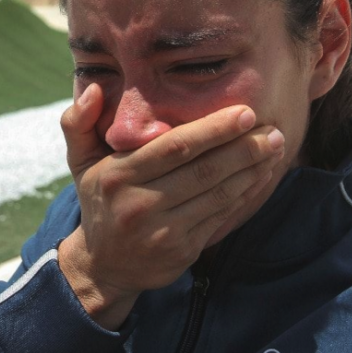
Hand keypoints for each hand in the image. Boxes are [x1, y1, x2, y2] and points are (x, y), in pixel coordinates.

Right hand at [57, 84, 283, 329]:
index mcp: (118, 175)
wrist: (103, 265)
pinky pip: (219, 218)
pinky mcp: (181, 251)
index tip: (244, 112)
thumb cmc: (99, 199)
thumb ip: (78, 122)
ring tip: (273, 147)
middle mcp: (139, 203)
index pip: (173, 148)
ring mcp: (162, 230)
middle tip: (271, 129)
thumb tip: (93, 88)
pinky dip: (243, 195)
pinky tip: (259, 177)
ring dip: (250, 170)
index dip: (213, 130)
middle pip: (202, 170)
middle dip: (242, 148)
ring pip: (216, 195)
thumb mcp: (80, 161)